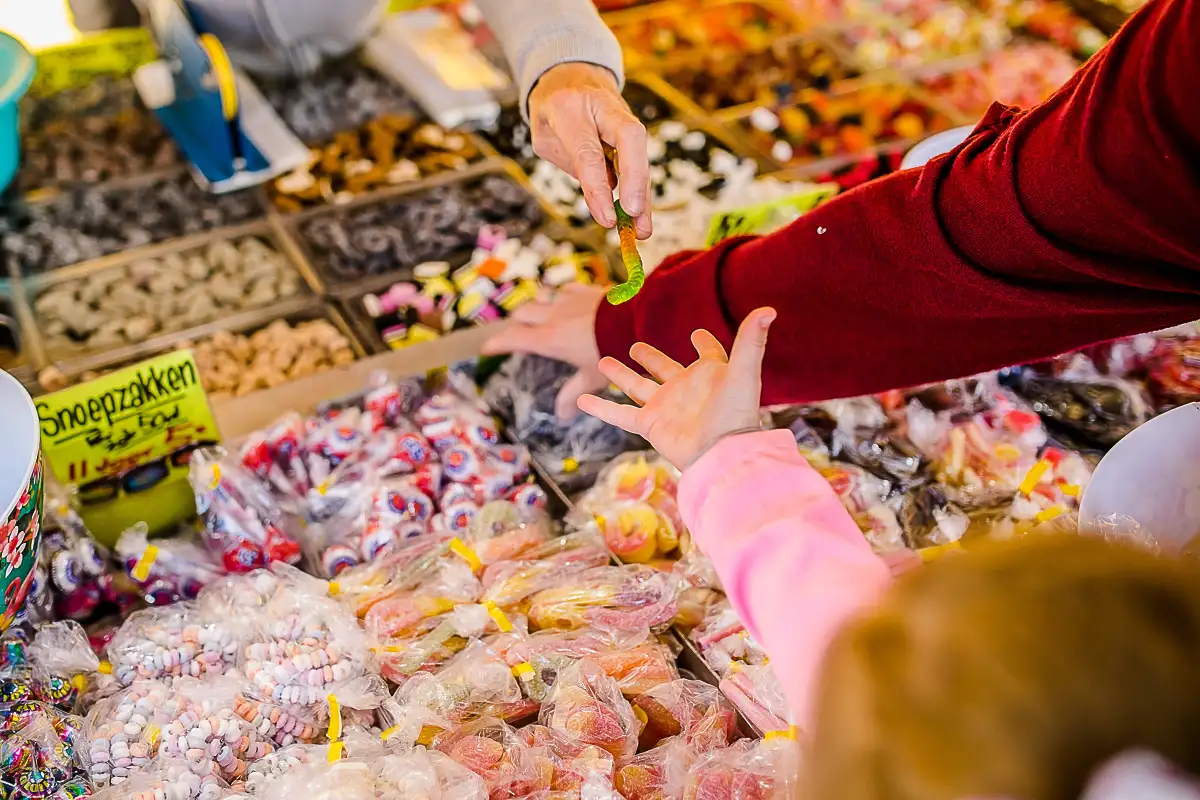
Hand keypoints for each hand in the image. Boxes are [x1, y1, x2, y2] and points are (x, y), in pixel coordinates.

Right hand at [482, 284, 607, 419]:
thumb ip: (574, 394)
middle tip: (516, 332)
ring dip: (535, 306)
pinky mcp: (585, 290)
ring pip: (541, 297)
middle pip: (523, 314)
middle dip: (516, 322)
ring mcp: (569, 300)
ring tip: (536, 314)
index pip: (513, 338)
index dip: (497, 343)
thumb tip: (562, 416)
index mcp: (548, 339)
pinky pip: (565, 289)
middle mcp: (553, 316)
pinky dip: (559, 296)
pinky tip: (565, 300)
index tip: (487, 348)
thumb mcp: (591, 378)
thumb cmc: (612, 351)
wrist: (637, 321)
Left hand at [527, 63, 651, 238]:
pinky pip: (638, 161)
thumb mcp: (547, 138)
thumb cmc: (553, 110)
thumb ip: (575, 168)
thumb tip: (604, 205)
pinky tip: (641, 218)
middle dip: (635, 180)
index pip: (588, 151)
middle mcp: (604, 106)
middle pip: (630, 140)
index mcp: (570, 107)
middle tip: (635, 215)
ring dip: (643, 194)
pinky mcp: (632, 130)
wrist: (569, 73)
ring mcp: (622, 115)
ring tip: (643, 230)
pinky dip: (639, 190)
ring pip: (640, 153)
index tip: (606, 218)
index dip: (599, 187)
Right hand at [578, 308, 776, 469]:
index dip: (705, 343)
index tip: (697, 334)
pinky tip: (581, 399)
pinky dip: (600, 407)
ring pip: (636, 386)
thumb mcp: (744, 370)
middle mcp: (685, 389)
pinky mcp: (649, 423)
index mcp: (710, 374)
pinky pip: (619, 413)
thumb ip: (752, 340)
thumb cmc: (736, 413)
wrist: (721, 452)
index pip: (708, 353)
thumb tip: (769, 309)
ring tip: (602, 361)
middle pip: (664, 368)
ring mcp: (665, 406)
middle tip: (637, 347)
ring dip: (620, 375)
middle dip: (650, 358)